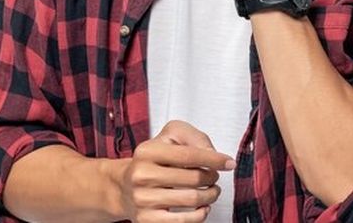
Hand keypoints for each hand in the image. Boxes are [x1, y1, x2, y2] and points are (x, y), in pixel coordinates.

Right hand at [116, 120, 234, 221]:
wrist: (124, 188)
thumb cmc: (152, 162)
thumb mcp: (168, 138)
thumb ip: (193, 138)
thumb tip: (213, 155)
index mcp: (147, 152)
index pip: (188, 155)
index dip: (213, 159)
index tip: (229, 162)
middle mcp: (142, 175)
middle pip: (193, 178)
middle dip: (212, 177)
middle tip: (214, 176)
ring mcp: (143, 200)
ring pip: (192, 199)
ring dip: (210, 195)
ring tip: (212, 190)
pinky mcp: (147, 220)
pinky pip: (184, 221)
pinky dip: (200, 214)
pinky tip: (202, 207)